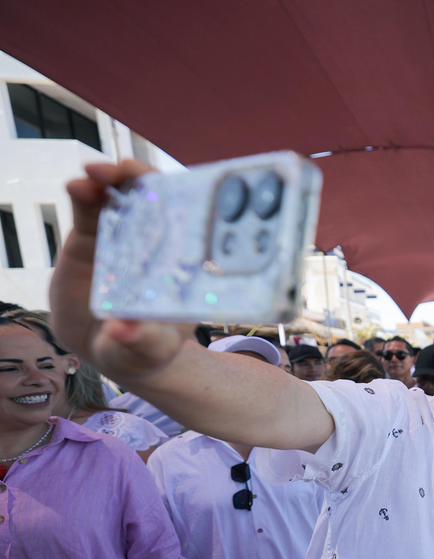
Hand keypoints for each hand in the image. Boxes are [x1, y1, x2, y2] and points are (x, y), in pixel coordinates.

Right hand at [49, 160, 192, 381]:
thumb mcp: (147, 351)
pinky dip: (85, 194)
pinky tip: (77, 187)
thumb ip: (140, 343)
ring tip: (95, 176)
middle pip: (158, 201)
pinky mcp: (95, 238)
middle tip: (127, 170)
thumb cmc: (145, 349)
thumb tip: (124, 332)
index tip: (173, 190)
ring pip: (123, 198)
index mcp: (183, 266)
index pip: (193, 226)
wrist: (111, 347)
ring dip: (112, 179)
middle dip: (145, 180)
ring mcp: (127, 237)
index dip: (186, 202)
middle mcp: (158, 245)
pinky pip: (91, 209)